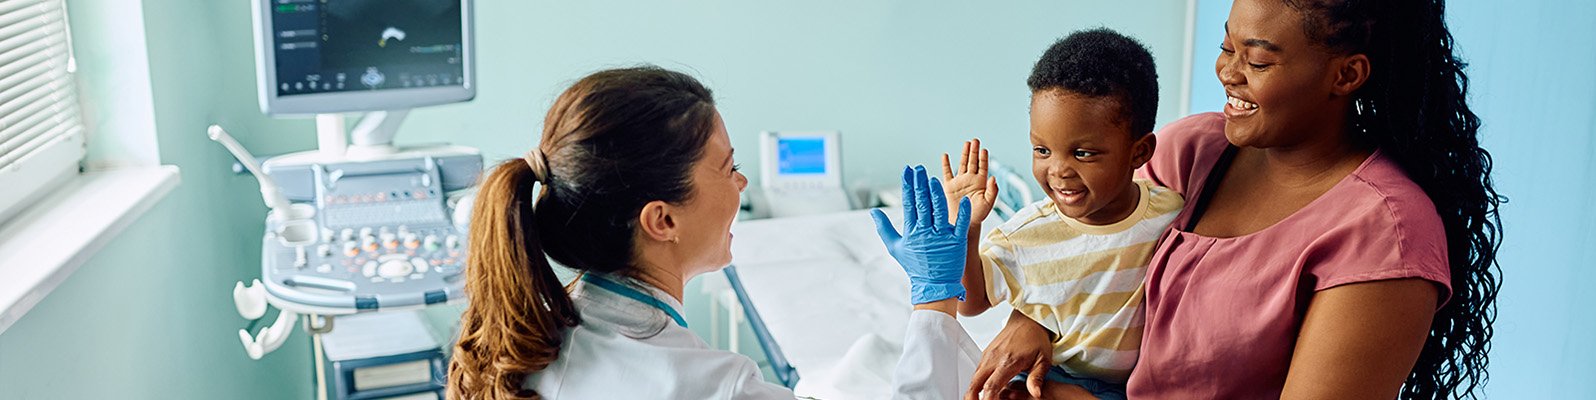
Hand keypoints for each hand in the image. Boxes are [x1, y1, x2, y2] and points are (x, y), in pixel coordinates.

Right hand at [871, 165, 971, 304]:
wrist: (933, 287)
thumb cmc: (914, 266)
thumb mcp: (895, 247)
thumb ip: (884, 228)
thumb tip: (873, 211)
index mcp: (911, 232)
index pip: (909, 203)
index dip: (908, 186)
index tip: (907, 171)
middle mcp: (925, 232)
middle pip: (922, 204)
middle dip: (920, 184)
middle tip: (919, 168)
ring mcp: (942, 237)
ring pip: (939, 211)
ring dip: (936, 194)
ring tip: (933, 179)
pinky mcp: (956, 242)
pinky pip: (960, 225)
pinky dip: (962, 213)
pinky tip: (963, 200)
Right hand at [941, 139, 998, 224]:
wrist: (963, 223)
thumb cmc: (977, 215)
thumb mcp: (988, 204)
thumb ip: (992, 191)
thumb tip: (993, 178)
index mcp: (981, 183)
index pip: (983, 167)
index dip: (983, 158)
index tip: (984, 150)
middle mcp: (970, 180)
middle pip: (973, 162)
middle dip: (974, 151)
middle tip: (975, 140)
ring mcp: (960, 181)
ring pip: (962, 164)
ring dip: (964, 154)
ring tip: (966, 143)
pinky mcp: (949, 186)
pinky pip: (947, 173)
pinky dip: (946, 164)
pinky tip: (945, 155)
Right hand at [968, 310, 1054, 399]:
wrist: (1028, 320)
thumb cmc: (1036, 339)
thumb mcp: (1043, 359)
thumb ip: (1037, 378)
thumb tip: (1035, 393)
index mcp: (1008, 361)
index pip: (991, 386)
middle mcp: (994, 357)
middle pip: (975, 383)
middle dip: (971, 397)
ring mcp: (988, 355)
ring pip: (974, 377)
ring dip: (973, 390)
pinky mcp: (986, 353)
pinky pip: (977, 370)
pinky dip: (977, 382)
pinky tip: (982, 390)